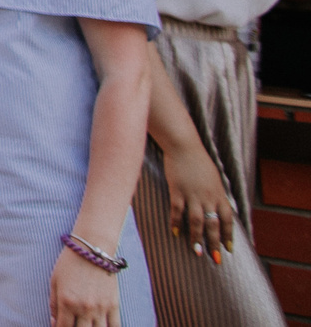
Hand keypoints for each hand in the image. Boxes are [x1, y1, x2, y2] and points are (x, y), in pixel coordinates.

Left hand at [51, 245, 119, 326]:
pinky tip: (102, 326)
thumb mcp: (54, 281)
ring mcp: (100, 308)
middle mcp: (84, 308)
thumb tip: (54, 322)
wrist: (92, 250)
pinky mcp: (114, 305)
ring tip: (86, 324)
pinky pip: (115, 326)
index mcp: (66, 302)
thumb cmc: (69, 264)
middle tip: (74, 325)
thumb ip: (53, 303)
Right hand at [161, 139, 237, 257]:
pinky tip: (175, 232)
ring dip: (197, 237)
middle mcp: (208, 196)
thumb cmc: (199, 161)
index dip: (229, 235)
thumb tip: (219, 210)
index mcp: (219, 194)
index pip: (228, 219)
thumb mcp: (214, 179)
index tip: (229, 249)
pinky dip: (176, 222)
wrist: (184, 145)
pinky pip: (177, 210)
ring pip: (197, 221)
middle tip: (215, 258)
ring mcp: (192, 194)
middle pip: (213, 224)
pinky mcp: (177, 190)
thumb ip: (216, 195)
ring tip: (196, 251)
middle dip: (215, 242)